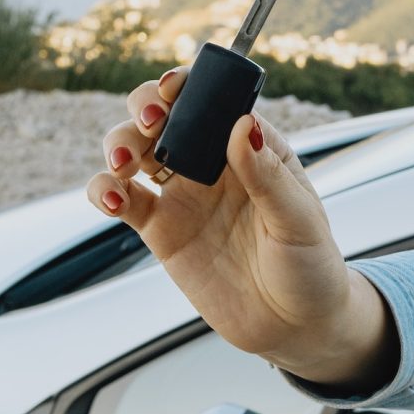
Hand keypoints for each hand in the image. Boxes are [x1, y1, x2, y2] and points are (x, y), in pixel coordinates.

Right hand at [85, 69, 352, 361]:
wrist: (296, 327)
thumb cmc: (310, 269)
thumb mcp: (299, 222)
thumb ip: (268, 176)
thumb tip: (242, 125)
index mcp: (254, 150)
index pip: (216, 102)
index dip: (191, 86)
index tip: (175, 88)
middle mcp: (214, 165)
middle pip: (166, 116)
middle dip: (147, 105)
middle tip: (151, 120)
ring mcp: (183, 195)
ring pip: (135, 150)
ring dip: (119, 143)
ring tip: (123, 163)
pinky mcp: (161, 229)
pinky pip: (120, 198)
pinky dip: (103, 190)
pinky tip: (111, 198)